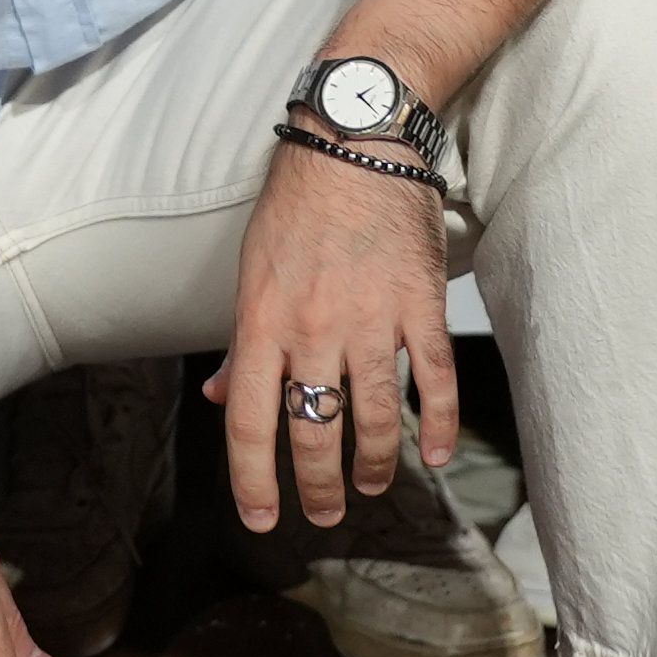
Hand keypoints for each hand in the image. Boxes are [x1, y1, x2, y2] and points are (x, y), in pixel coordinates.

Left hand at [223, 133, 459, 534]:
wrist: (356, 136)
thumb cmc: (296, 202)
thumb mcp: (250, 268)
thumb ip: (239, 339)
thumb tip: (216, 393)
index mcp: (261, 321)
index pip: (247, 421)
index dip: (253, 480)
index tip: (261, 519)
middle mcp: (312, 329)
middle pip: (313, 432)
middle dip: (318, 486)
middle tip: (325, 512)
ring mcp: (371, 319)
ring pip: (375, 417)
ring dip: (376, 465)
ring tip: (373, 486)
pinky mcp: (419, 304)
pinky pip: (435, 378)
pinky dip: (439, 423)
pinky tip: (437, 453)